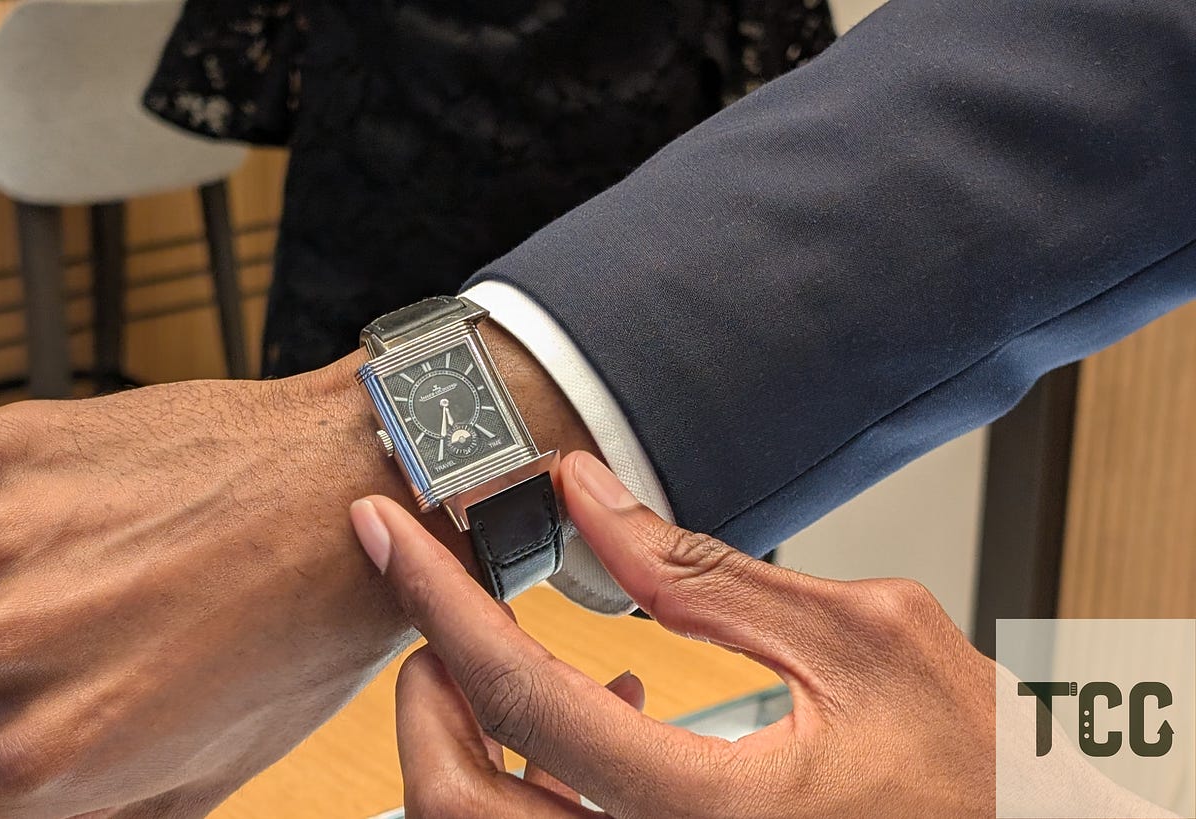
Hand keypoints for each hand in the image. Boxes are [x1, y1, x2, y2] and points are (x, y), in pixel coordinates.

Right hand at [0, 326, 600, 817]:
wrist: (356, 483)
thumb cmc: (304, 631)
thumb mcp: (205, 770)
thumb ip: (89, 810)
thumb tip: (6, 809)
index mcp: (39, 756)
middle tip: (65, 646)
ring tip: (95, 573)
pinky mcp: (5, 451)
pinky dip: (15, 505)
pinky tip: (110, 506)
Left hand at [351, 451, 996, 817]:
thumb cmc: (983, 779)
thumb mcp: (860, 641)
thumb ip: (701, 572)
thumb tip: (586, 491)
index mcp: (707, 812)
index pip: (521, 699)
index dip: (438, 603)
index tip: (384, 532)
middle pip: (458, 811)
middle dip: (422, 700)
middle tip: (434, 617)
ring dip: (470, 748)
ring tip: (521, 663)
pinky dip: (531, 787)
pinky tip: (604, 716)